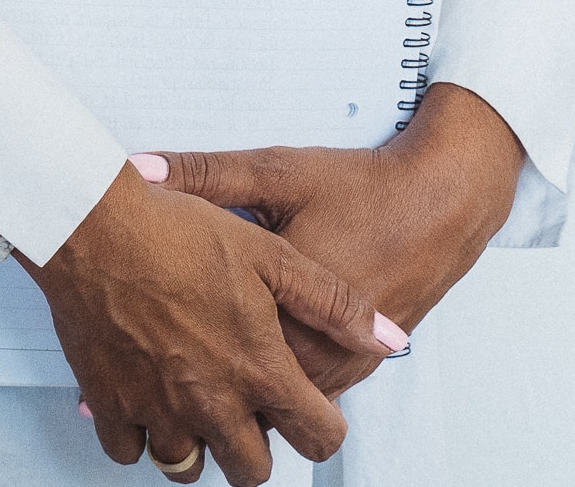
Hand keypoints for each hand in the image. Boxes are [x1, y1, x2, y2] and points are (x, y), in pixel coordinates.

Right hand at [31, 163, 401, 484]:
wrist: (94, 225)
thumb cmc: (181, 231)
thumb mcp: (270, 253)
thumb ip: (333, 303)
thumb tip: (390, 339)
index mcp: (259, 369)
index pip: (317, 439)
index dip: (322, 428)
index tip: (308, 410)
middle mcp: (212, 402)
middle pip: (251, 471)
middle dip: (257, 449)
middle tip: (247, 409)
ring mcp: (157, 408)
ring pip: (187, 466)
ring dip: (198, 444)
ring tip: (196, 402)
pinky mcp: (110, 403)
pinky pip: (129, 451)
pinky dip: (142, 435)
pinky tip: (149, 399)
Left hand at [146, 82, 526, 399]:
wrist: (441, 202)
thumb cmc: (359, 187)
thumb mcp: (277, 173)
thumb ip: (205, 174)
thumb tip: (138, 168)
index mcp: (283, 312)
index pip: (207, 353)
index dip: (163, 342)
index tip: (132, 329)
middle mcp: (314, 355)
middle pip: (238, 396)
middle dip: (197, 381)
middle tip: (157, 354)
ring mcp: (340, 369)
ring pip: (273, 407)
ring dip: (239, 391)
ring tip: (195, 360)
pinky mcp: (359, 367)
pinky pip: (305, 396)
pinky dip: (276, 385)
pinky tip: (251, 358)